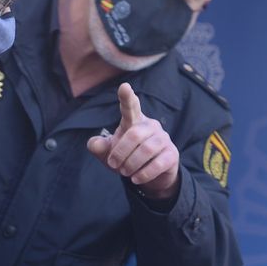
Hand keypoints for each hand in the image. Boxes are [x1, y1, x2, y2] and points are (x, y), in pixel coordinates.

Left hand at [86, 84, 179, 199]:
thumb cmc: (126, 157)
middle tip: (113, 164)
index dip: (127, 97)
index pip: (130, 106)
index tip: (124, 87)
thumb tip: (95, 144)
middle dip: (120, 152)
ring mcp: (163, 139)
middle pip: (134, 134)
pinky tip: (136, 178)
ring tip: (125, 173)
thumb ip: (99, 147)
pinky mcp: (172, 154)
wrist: (150, 175)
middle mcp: (150, 126)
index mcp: (134, 121)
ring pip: (146, 149)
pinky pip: (158, 163)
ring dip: (131, 164)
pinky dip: (143, 174)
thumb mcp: (109, 153)